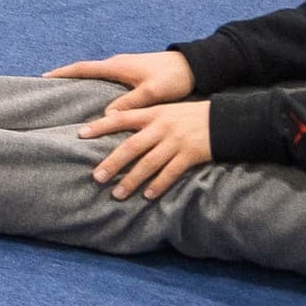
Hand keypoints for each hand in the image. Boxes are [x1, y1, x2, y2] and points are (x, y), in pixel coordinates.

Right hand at [46, 49, 195, 109]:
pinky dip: (96, 87)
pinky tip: (95, 99)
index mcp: (117, 66)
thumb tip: (106, 116)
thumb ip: (129, 103)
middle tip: (50, 91)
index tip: (44, 78)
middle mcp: (117, 65)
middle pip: (85, 71)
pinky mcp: (132, 74)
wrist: (194, 66)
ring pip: (96, 77)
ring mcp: (124, 68)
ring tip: (68, 99)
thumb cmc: (173, 77)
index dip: (63, 73)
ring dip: (81, 84)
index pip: (83, 68)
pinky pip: (107, 80)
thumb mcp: (152, 92)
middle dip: (67, 79)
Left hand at [87, 97, 215, 200]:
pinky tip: (147, 195)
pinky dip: (158, 185)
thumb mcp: (165, 110)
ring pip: (148, 164)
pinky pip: (171, 173)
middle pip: (131, 147)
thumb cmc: (190, 115)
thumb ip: (143, 116)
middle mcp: (161, 127)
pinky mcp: (190, 155)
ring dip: (132, 180)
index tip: (81, 134)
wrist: (224, 119)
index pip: (121, 119)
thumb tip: (114, 120)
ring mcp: (175, 142)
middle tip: (96, 177)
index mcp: (153, 114)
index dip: (100, 126)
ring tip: (117, 193)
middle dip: (112, 163)